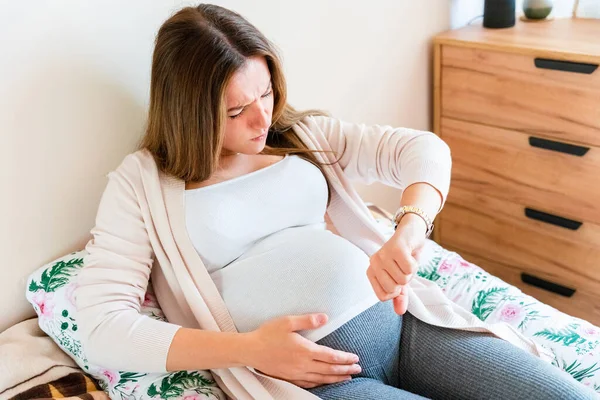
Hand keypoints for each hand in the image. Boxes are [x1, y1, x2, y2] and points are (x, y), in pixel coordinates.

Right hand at [243, 313, 361, 388]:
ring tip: (348, 377)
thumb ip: (308, 320)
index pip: (330, 356)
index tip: (355, 358)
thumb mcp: (288, 322)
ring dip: (336, 378)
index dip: (344, 358)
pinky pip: (309, 384)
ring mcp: (297, 373)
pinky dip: (321, 384)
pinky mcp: (290, 378)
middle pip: (329, 369)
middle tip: (358, 369)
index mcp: (305, 350)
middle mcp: (303, 364)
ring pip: (321, 378)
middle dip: (345, 369)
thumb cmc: (268, 334)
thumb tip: (325, 317)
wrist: (251, 350)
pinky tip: (325, 382)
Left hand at [367, 213, 426, 314]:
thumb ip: (399, 296)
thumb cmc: (404, 257)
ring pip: (403, 279)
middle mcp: (374, 263)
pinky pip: (409, 269)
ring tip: (406, 260)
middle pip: (392, 289)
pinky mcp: (396, 248)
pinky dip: (414, 264)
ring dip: (410, 272)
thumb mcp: (400, 279)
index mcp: (371, 271)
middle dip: (403, 281)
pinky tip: (410, 255)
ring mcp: (384, 255)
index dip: (395, 292)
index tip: (397, 279)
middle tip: (402, 268)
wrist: (411, 233)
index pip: (382, 297)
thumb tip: (399, 312)